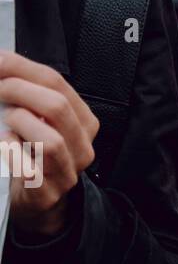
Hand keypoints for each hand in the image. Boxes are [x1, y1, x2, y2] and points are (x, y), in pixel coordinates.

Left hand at [0, 52, 98, 235]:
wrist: (38, 201)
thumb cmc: (35, 154)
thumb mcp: (41, 118)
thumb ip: (28, 89)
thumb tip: (2, 61)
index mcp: (84, 122)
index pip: (57, 83)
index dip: (22, 68)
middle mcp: (82, 148)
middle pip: (56, 107)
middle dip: (19, 91)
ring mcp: (67, 173)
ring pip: (49, 141)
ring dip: (20, 124)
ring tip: (9, 123)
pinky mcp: (47, 194)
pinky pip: (28, 169)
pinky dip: (10, 152)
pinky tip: (6, 145)